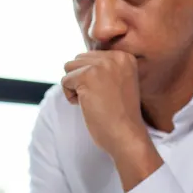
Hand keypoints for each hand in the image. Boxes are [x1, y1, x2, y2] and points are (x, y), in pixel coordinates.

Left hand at [62, 51, 162, 189]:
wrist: (127, 135)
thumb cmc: (120, 116)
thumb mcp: (119, 83)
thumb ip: (104, 68)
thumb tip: (76, 61)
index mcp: (125, 56)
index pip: (91, 56)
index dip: (92, 78)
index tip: (108, 94)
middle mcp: (115, 56)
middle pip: (79, 59)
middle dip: (81, 80)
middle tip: (100, 99)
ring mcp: (101, 65)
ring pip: (69, 67)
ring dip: (75, 86)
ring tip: (93, 100)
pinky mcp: (87, 76)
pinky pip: (65, 81)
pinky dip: (71, 96)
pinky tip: (87, 105)